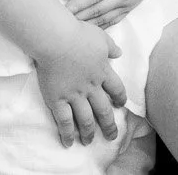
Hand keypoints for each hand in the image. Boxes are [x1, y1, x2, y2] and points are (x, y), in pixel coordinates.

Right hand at [33, 18, 127, 147]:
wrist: (57, 40)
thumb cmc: (79, 34)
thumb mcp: (101, 37)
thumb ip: (111, 47)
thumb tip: (119, 53)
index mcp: (103, 71)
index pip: (116, 88)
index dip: (120, 98)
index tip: (120, 105)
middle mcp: (91, 87)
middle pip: (103, 110)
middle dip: (109, 125)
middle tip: (111, 136)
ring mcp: (75, 95)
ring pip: (85, 119)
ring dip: (89, 132)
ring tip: (89, 142)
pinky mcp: (58, 99)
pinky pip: (64, 121)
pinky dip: (67, 133)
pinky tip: (68, 143)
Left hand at [65, 0, 176, 30]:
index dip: (77, 4)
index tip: (60, 11)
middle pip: (97, 11)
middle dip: (76, 18)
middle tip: (57, 25)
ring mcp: (129, 2)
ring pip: (104, 19)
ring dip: (86, 26)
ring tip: (67, 30)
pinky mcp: (131, 6)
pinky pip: (113, 21)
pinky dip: (99, 27)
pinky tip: (87, 30)